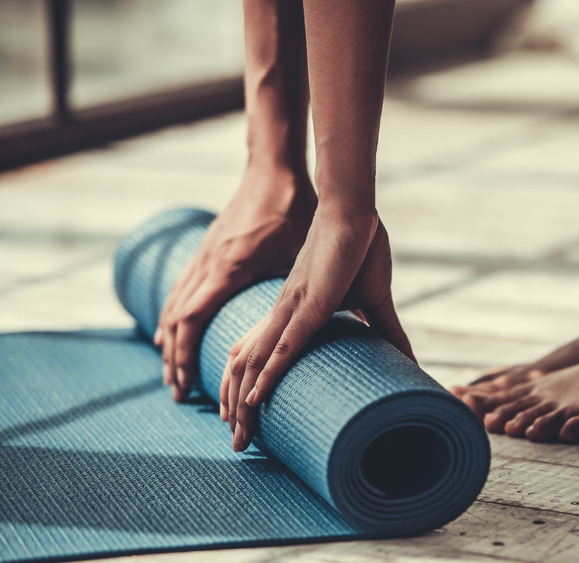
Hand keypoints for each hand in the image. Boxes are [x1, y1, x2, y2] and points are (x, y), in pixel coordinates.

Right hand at [154, 170, 316, 400]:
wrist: (273, 168)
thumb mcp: (302, 253)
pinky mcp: (208, 248)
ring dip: (170, 341)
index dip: (187, 354)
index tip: (187, 384)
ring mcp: (204, 255)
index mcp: (230, 269)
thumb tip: (357, 318)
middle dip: (175, 359)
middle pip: (178, 321)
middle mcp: (210, 264)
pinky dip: (172, 315)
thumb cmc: (293, 208)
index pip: (194, 320)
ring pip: (175, 305)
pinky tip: (171, 330)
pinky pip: (181, 289)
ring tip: (172, 373)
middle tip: (178, 393)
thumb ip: (320, 289)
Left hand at [221, 206, 412, 450]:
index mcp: (293, 313)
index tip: (245, 419)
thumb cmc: (361, 248)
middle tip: (238, 444)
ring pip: (255, 365)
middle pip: (246, 368)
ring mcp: (291, 310)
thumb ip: (386, 330)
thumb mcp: (374, 300)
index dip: (248, 388)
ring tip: (239, 436)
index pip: (260, 357)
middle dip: (236, 409)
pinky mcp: (308, 305)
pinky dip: (265, 375)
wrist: (355, 212)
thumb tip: (408, 358)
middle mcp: (282, 314)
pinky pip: (280, 347)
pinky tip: (253, 401)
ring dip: (242, 403)